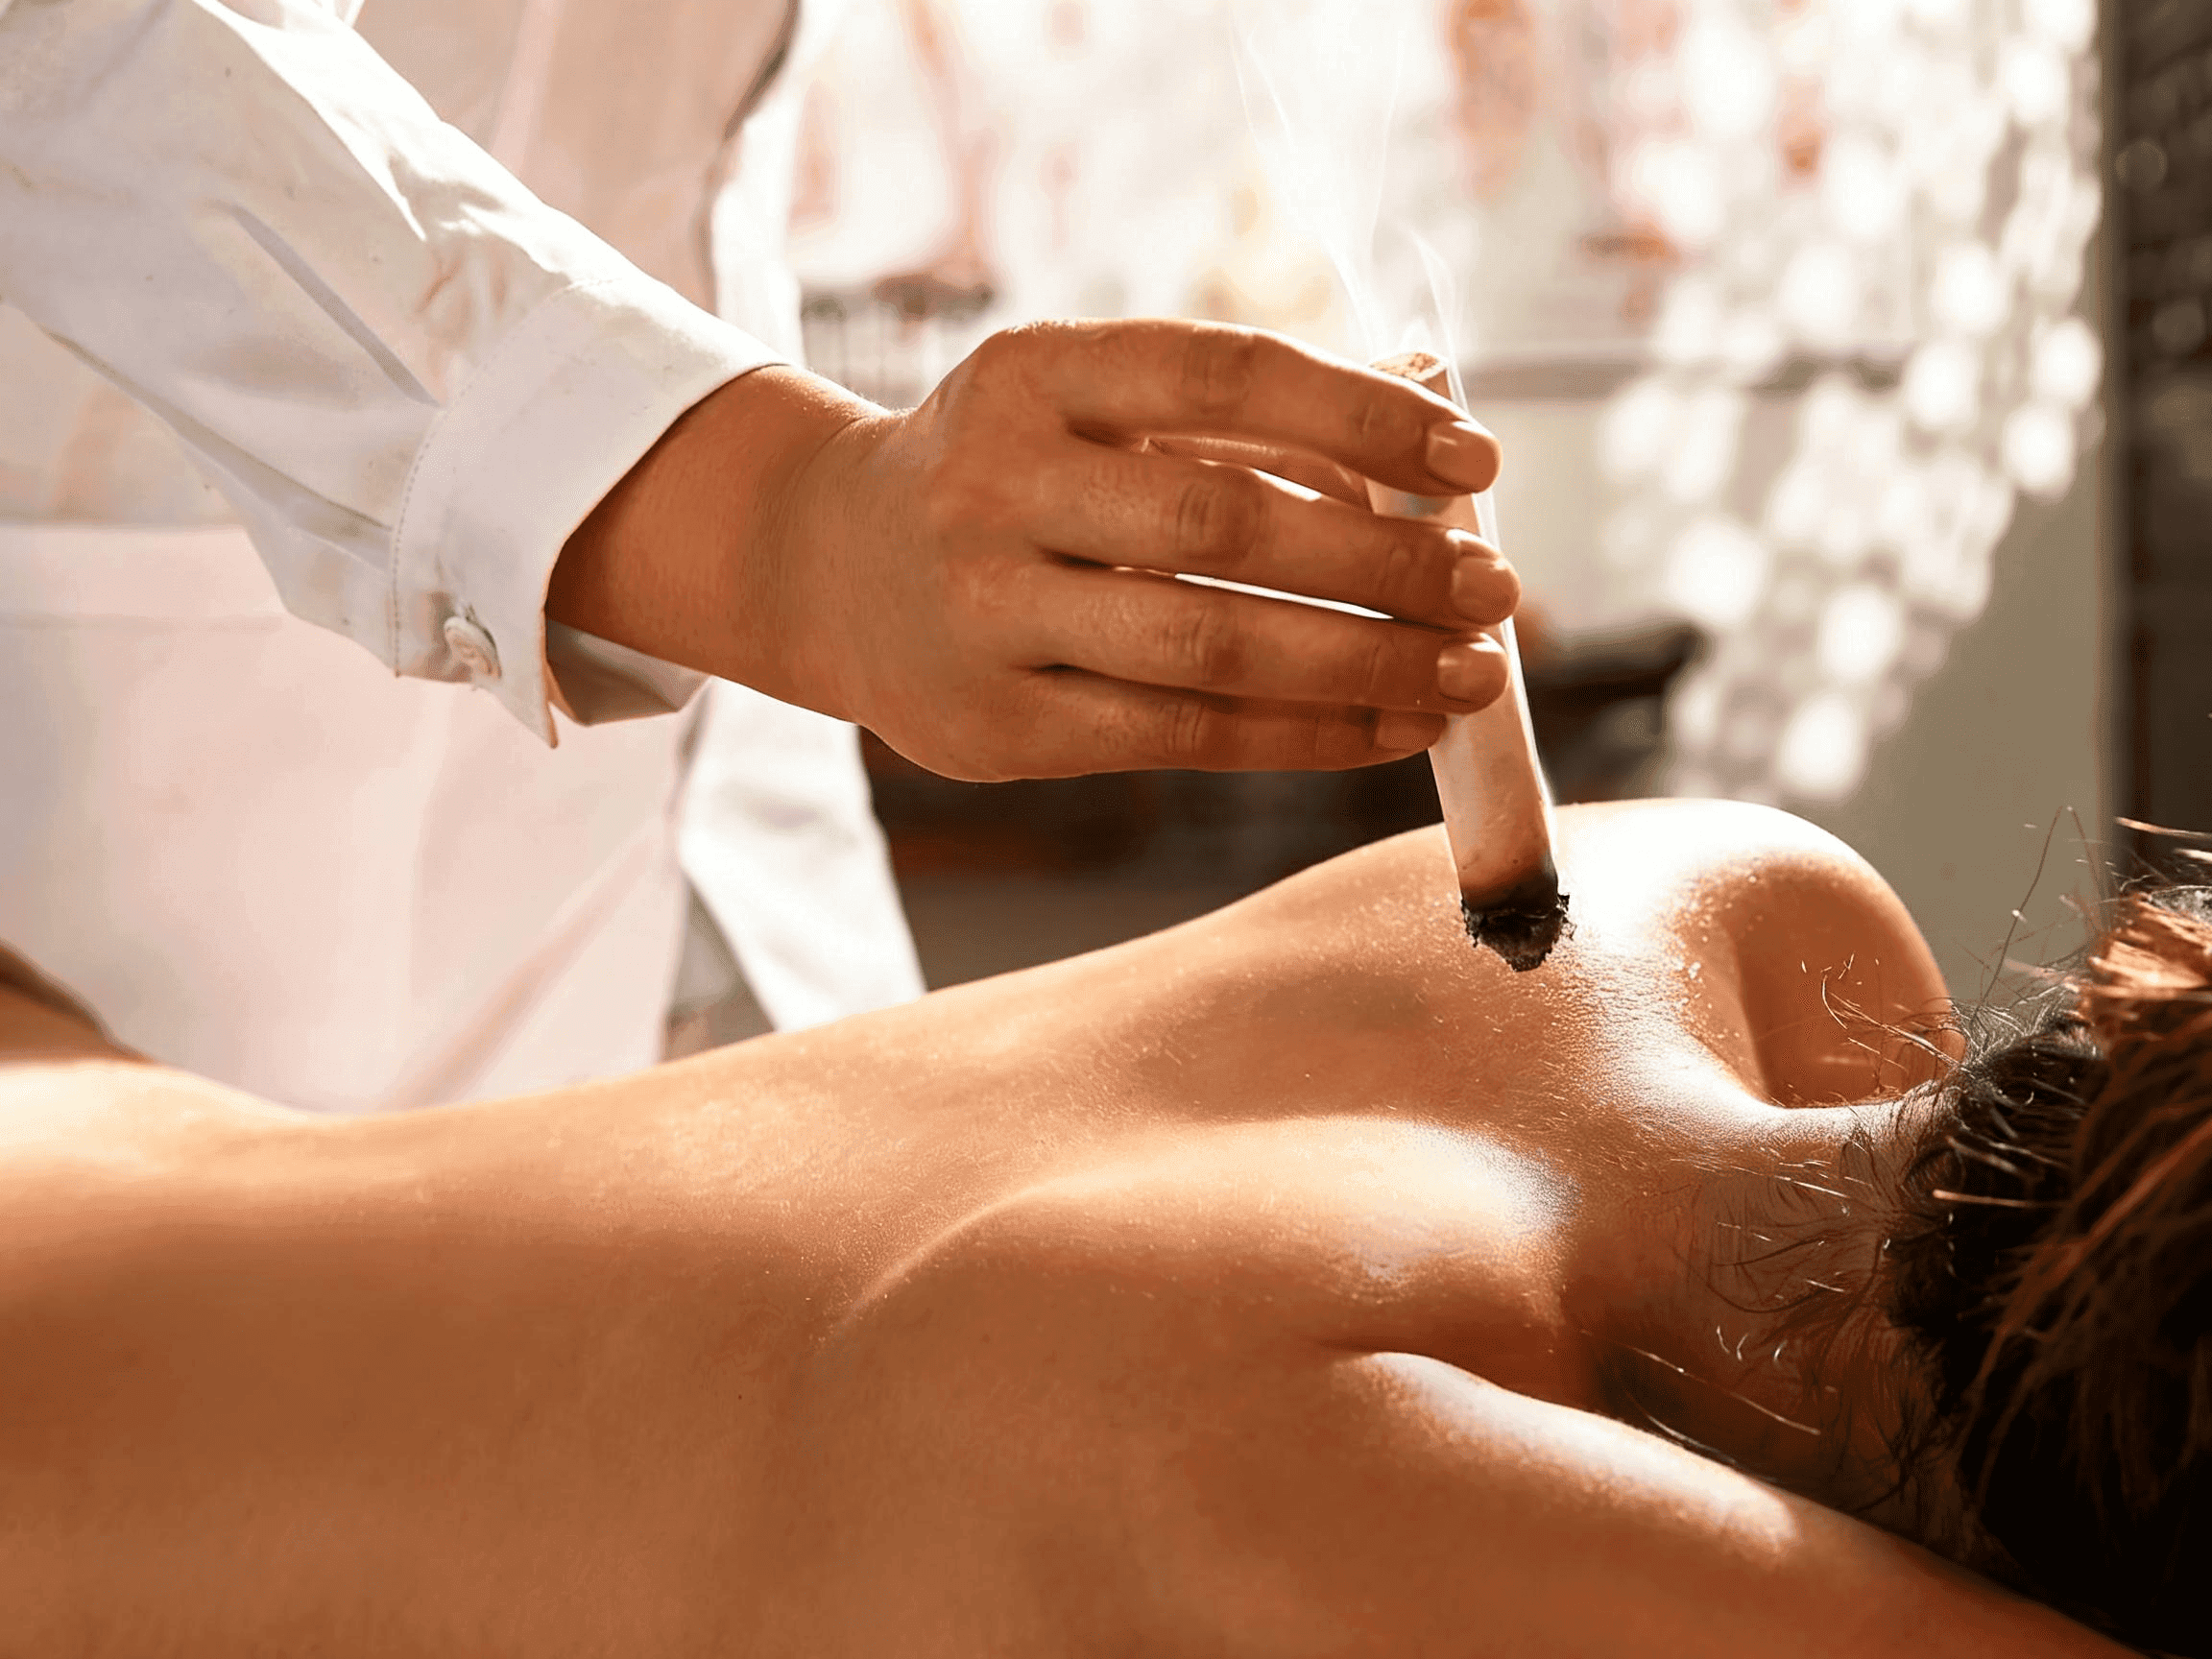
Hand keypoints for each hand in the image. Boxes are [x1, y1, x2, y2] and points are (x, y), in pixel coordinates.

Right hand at [553, 319, 1515, 781]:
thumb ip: (1244, 415)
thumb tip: (1434, 428)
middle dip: (1381, 560)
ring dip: (1360, 663)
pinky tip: (1385, 729)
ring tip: (1465, 672)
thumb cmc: (1012, 474)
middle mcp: (996, 487)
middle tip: (1492, 587)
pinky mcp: (998, 729)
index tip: (1475, 456)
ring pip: (1207, 648)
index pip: (1224, 373)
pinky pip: (1179, 738)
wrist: (830, 569)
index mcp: (1033, 374)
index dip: (1363, 411)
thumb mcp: (1093, 404)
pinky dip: (1300, 737)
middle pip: (1224, 524)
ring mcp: (987, 616)